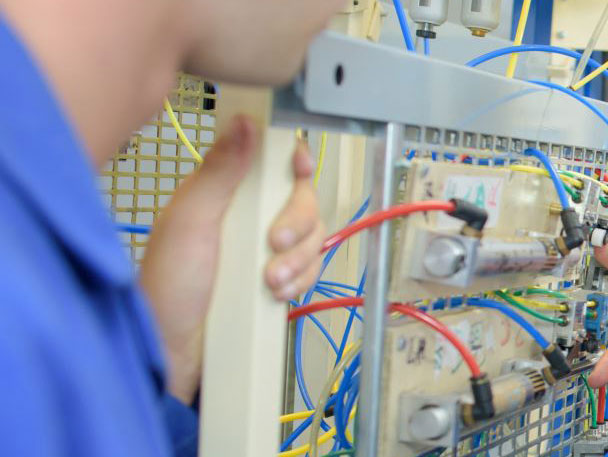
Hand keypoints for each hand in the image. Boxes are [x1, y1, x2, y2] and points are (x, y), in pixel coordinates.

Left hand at [140, 116, 323, 404]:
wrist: (173, 353)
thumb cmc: (167, 289)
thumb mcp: (189, 223)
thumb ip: (219, 173)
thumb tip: (244, 122)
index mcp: (223, 193)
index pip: (271, 160)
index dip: (293, 159)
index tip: (299, 168)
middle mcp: (247, 216)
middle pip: (303, 199)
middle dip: (298, 223)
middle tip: (273, 242)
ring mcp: (264, 250)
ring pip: (313, 236)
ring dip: (299, 259)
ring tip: (269, 281)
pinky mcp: (277, 279)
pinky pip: (311, 270)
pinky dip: (301, 281)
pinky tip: (277, 294)